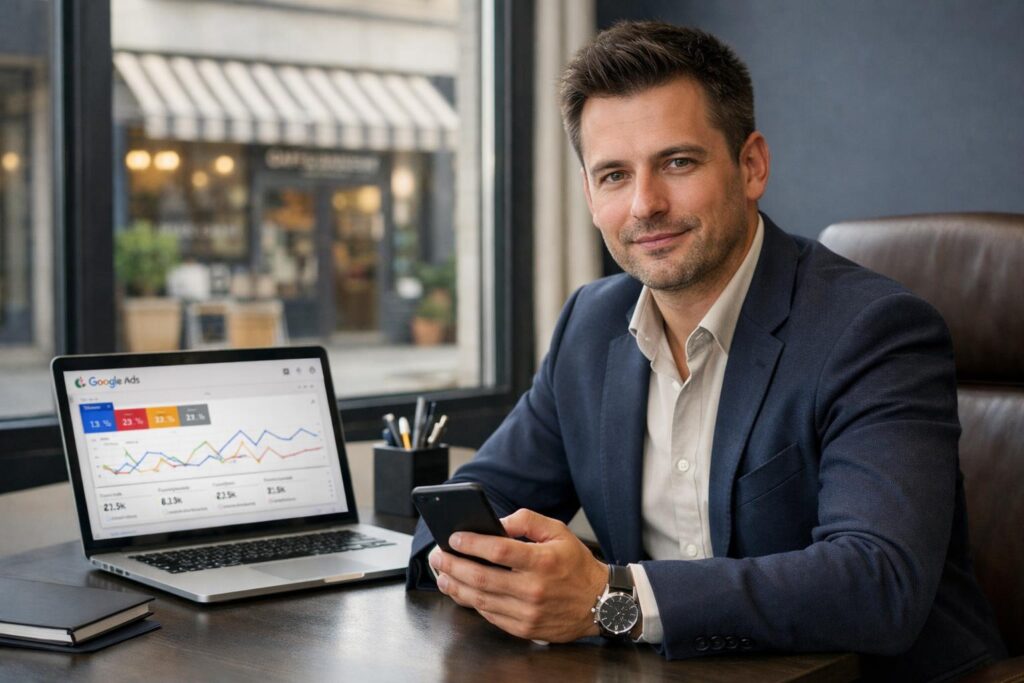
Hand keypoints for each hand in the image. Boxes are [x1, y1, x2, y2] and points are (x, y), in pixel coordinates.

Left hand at [428, 508, 607, 642]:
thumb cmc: (576, 565)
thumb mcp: (558, 531)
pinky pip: (489, 615)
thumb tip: (497, 523)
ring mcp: (527, 612)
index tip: (453, 538)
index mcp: (542, 562)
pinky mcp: (524, 628)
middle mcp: (533, 589)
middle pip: (481, 577)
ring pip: (480, 600)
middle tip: (438, 556)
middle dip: (453, 565)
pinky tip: (462, 591)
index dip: (471, 543)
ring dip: (455, 586)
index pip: (498, 551)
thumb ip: (527, 520)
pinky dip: (472, 602)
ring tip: (442, 574)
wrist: (599, 603)